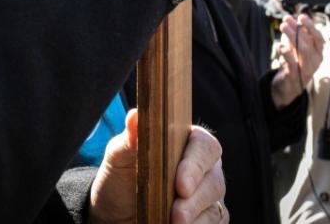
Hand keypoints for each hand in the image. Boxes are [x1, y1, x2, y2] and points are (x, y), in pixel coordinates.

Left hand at [89, 111, 227, 223]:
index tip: (181, 184)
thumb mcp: (118, 158)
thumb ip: (130, 139)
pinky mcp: (207, 219)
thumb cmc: (119, 179)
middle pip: (214, 180)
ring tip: (172, 223)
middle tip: (176, 214)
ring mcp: (207, 196)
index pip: (204, 146)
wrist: (113, 213)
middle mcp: (202, 168)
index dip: (196, 165)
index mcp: (186, 143)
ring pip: (215, 207)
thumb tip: (135, 116)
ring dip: (195, 218)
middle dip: (195, 200)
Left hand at [271, 14, 324, 108]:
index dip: (311, 27)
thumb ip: (295, 36)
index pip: (318, 38)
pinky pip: (293, 65)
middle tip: (286, 21)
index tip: (302, 17)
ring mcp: (306, 70)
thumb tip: (290, 19)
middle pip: (309, 44)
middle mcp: (315, 61)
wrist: (289, 85)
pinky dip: (287, 54)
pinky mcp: (295, 77)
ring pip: (303, 52)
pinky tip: (280, 46)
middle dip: (297, 30)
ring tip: (283, 28)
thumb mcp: (297, 48)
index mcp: (318, 53)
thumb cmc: (295, 62)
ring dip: (292, 38)